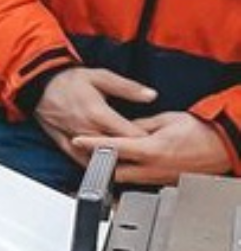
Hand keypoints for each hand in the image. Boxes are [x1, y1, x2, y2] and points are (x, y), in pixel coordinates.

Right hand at [34, 68, 155, 165]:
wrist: (39, 84)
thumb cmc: (69, 80)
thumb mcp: (100, 76)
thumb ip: (127, 87)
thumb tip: (151, 95)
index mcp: (98, 113)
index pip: (130, 135)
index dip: (147, 139)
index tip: (157, 140)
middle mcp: (87, 130)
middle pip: (117, 151)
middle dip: (134, 154)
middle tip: (148, 154)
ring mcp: (74, 139)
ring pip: (99, 159)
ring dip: (114, 162)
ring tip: (129, 163)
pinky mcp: (63, 143)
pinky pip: (80, 160)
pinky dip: (93, 165)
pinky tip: (104, 167)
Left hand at [74, 112, 233, 184]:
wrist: (224, 146)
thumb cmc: (200, 131)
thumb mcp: (167, 119)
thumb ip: (140, 125)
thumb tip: (122, 127)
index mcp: (151, 149)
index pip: (113, 148)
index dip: (92, 144)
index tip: (77, 140)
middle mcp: (153, 168)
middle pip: (114, 170)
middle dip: (99, 162)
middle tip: (86, 150)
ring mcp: (158, 178)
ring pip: (126, 178)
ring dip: (114, 168)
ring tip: (104, 155)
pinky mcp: (165, 182)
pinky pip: (141, 180)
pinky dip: (130, 172)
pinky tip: (128, 162)